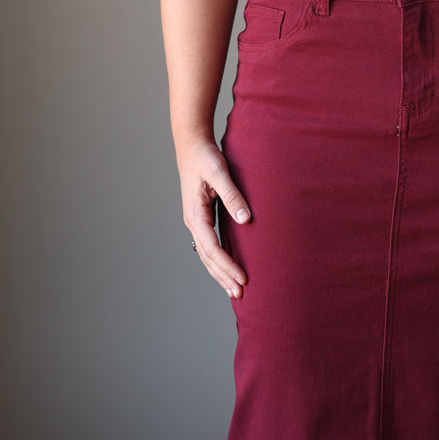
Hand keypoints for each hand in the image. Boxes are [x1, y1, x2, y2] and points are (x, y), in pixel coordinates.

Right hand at [177, 138, 249, 297]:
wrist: (192, 144)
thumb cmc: (205, 157)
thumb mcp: (219, 173)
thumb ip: (232, 195)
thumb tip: (246, 219)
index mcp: (194, 214)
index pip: (211, 248)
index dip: (228, 265)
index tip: (243, 279)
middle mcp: (193, 222)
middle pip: (208, 258)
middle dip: (223, 277)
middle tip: (240, 294)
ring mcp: (197, 222)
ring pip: (207, 255)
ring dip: (220, 273)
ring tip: (234, 290)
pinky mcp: (203, 218)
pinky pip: (210, 246)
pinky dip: (219, 261)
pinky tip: (229, 269)